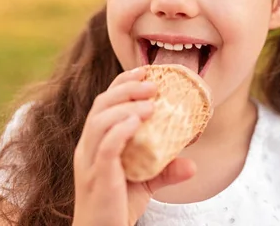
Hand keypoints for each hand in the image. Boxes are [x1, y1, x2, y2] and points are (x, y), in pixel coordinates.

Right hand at [72, 68, 195, 225]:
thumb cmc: (117, 206)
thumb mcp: (144, 184)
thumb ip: (164, 171)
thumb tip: (193, 165)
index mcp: (95, 142)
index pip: (104, 103)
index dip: (123, 84)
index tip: (146, 72)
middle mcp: (87, 148)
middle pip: (100, 106)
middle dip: (126, 89)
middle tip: (152, 85)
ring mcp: (89, 163)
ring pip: (99, 122)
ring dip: (126, 107)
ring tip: (150, 104)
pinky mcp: (96, 178)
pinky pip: (105, 148)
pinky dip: (120, 131)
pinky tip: (138, 123)